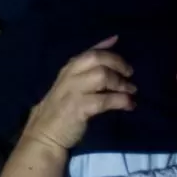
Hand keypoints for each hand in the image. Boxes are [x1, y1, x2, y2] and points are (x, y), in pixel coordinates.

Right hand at [21, 37, 135, 152]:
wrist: (45, 134)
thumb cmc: (61, 109)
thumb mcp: (71, 85)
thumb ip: (88, 69)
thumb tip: (110, 46)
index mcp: (69, 69)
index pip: (90, 51)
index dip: (106, 46)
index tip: (119, 42)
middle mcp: (70, 76)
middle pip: (97, 59)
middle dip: (117, 63)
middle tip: (130, 73)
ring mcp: (73, 91)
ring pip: (102, 76)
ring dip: (120, 83)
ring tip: (131, 91)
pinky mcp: (79, 108)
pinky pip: (105, 100)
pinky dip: (121, 101)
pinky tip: (129, 105)